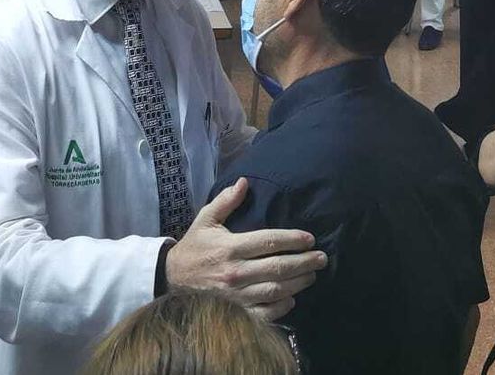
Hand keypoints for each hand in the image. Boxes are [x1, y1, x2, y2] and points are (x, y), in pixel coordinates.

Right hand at [166, 178, 327, 320]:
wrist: (173, 277)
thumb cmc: (194, 246)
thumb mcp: (206, 219)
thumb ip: (226, 201)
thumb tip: (245, 182)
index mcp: (230, 247)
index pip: (268, 242)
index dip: (292, 239)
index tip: (309, 238)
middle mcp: (236, 272)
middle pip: (278, 267)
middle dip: (304, 262)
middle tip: (322, 258)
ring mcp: (237, 294)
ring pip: (276, 290)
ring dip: (298, 283)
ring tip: (312, 274)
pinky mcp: (237, 310)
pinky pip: (265, 313)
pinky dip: (282, 307)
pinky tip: (292, 298)